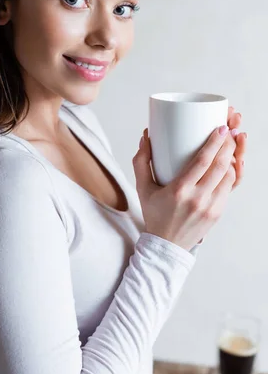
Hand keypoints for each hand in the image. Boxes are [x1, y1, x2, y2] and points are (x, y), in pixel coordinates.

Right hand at [132, 104, 247, 250]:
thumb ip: (141, 161)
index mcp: (179, 190)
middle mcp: (197, 199)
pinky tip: (229, 164)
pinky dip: (231, 174)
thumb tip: (146, 137)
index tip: (220, 128)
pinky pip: (229, 189)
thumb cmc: (154, 214)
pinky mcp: (218, 213)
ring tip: (230, 145)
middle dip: (228, 145)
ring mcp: (210, 207)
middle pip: (220, 166)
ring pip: (228, 177)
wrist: (166, 245)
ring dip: (232, 159)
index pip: (203, 161)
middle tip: (229, 131)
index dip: (214, 142)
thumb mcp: (142, 188)